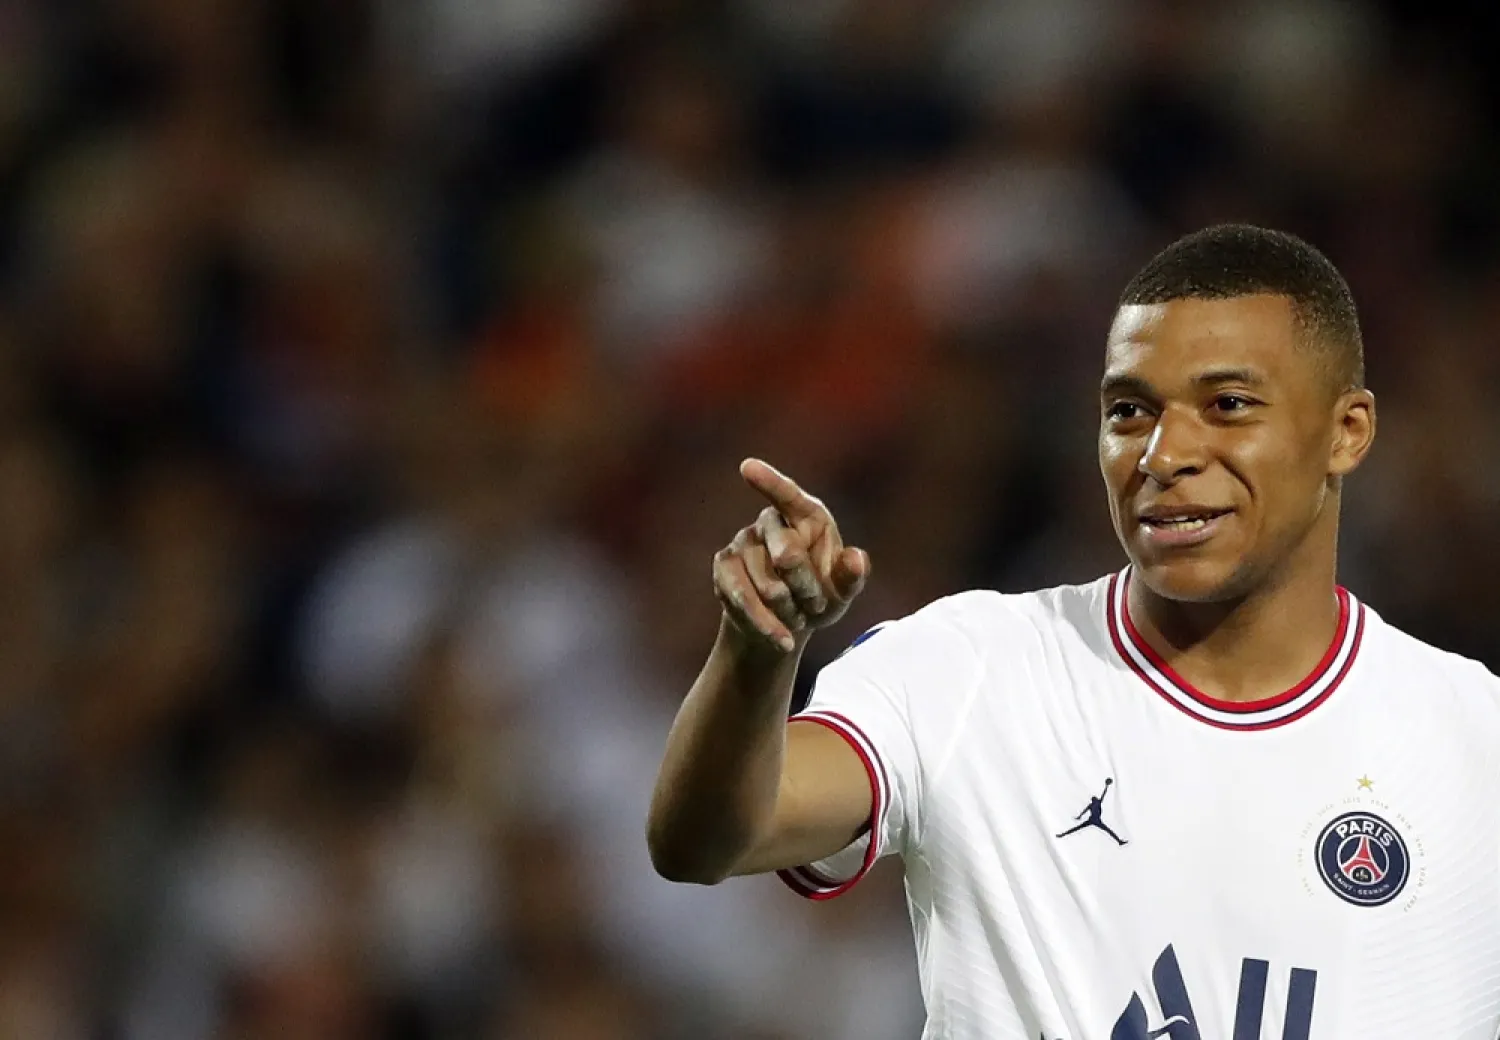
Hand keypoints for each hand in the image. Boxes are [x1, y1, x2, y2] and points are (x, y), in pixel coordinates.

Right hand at [713, 458, 870, 653]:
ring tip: (799, 619)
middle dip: (806, 588)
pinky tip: (781, 637)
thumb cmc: (818, 597)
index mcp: (805, 515)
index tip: (746, 467)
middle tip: (815, 604)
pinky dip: (764, 623)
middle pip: (787, 553)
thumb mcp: (841, 592)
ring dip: (788, 610)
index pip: (787, 494)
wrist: (782, 626)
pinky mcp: (723, 568)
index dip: (768, 481)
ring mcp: (742, 542)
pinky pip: (741, 597)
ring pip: (766, 583)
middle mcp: (769, 522)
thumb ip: (851, 577)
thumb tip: (857, 559)